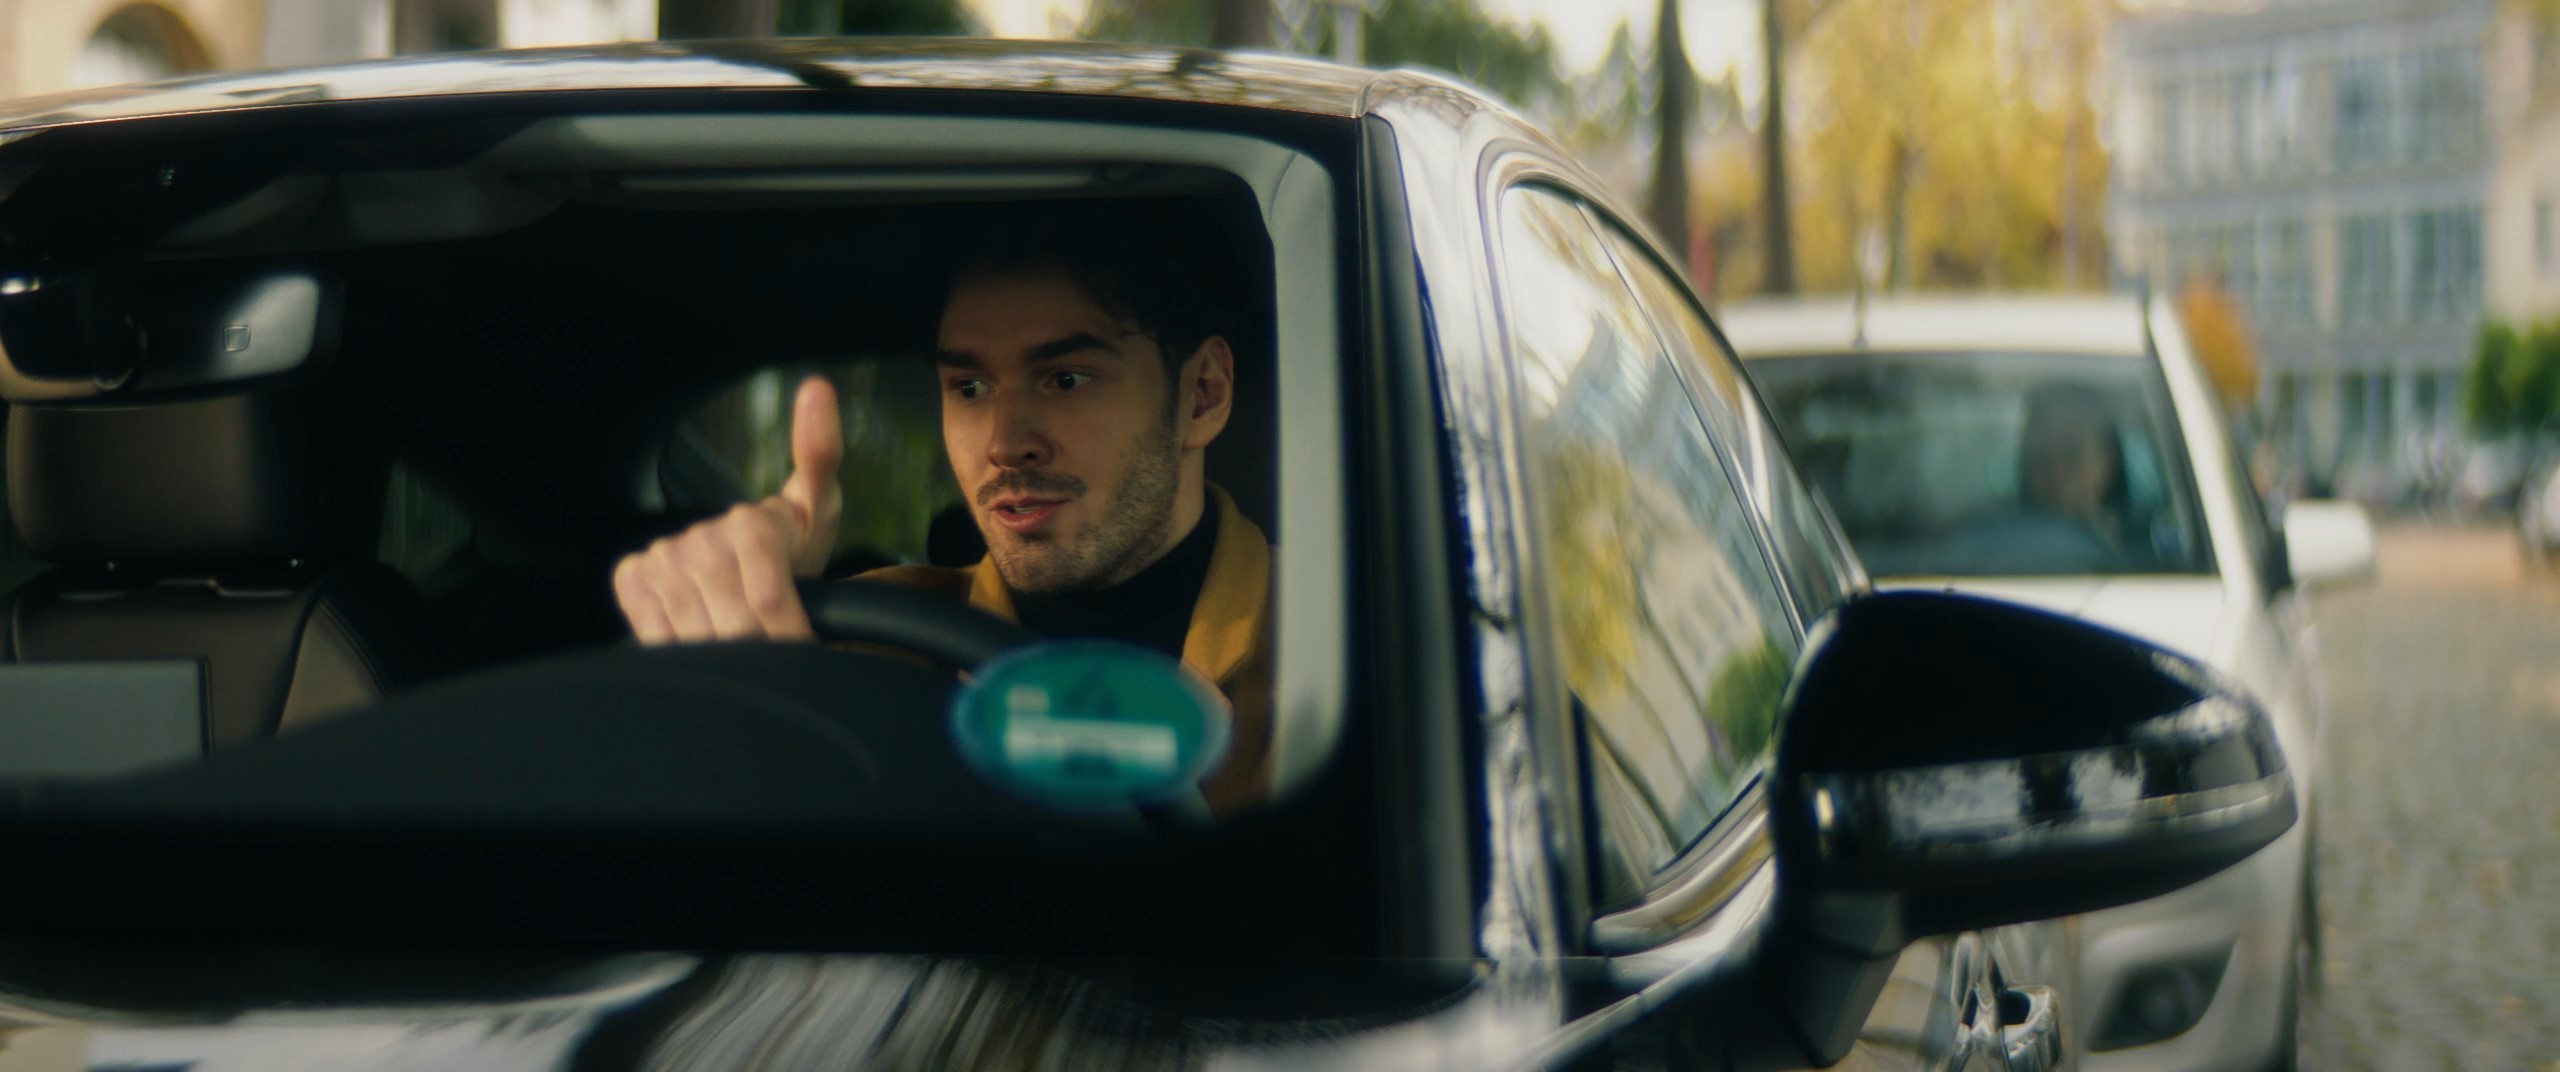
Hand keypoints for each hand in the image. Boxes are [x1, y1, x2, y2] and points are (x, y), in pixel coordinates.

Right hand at [614, 375, 843, 643]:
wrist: (751, 569)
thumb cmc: (793, 544)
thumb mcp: (821, 512)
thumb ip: (822, 458)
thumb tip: (818, 386)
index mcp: (750, 521)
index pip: (771, 603)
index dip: (790, 637)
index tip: (803, 648)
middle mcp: (699, 536)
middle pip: (737, 627)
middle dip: (763, 651)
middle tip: (778, 654)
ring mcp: (662, 557)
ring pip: (697, 637)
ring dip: (725, 656)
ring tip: (747, 649)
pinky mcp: (633, 578)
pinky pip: (655, 633)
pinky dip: (682, 646)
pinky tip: (707, 635)